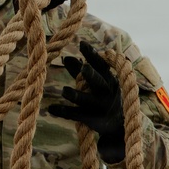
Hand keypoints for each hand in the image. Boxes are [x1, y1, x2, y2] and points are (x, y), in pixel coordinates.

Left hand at [48, 41, 124, 162]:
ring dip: (76, 95)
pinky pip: (77, 115)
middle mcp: (107, 92)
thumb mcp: (94, 83)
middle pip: (99, 82)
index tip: (82, 44)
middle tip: (84, 68)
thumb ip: (79, 71)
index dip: (92, 55)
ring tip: (64, 91)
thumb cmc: (102, 96)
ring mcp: (100, 107)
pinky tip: (51, 108)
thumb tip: (66, 57)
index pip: (101, 65)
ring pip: (87, 100)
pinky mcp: (93, 120)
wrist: (117, 124)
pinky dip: (64, 112)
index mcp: (109, 79)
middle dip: (92, 75)